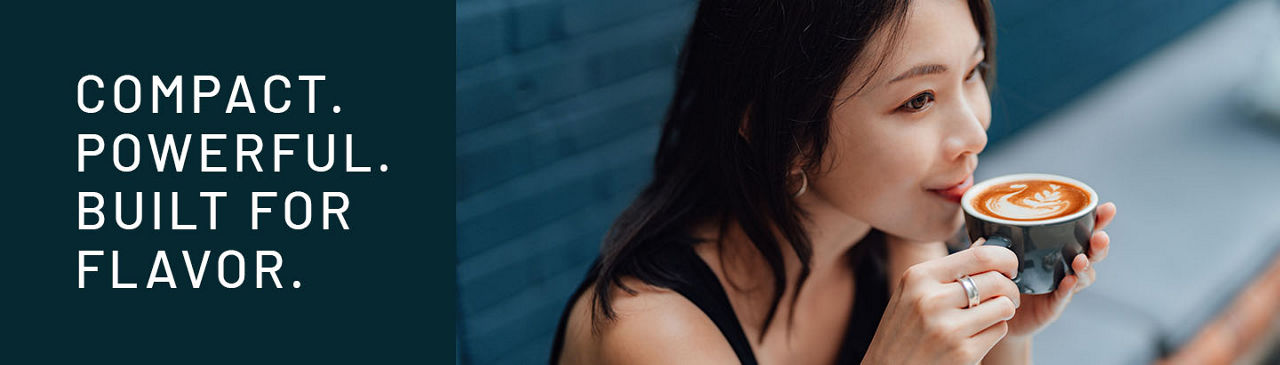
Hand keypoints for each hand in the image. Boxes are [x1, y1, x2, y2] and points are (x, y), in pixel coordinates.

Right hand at [863, 244, 1021, 363]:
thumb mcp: (912, 292)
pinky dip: (994, 332)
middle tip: (1007, 295)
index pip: (979, 256)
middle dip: (1011, 288)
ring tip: (990, 315)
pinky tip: (976, 336)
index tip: (1009, 266)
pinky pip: (999, 331)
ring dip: (1004, 310)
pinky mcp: (963, 353)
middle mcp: (932, 300)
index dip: (1005, 258)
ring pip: (1003, 306)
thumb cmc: (901, 331)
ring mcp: (948, 329)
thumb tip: (986, 245)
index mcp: (918, 277)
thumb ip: (946, 271)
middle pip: (997, 280)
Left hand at [1000, 202, 1116, 338]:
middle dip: (1099, 244)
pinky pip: (1064, 296)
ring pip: (1084, 275)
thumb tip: (984, 224)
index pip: (1083, 231)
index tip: (1108, 208)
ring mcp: (1063, 286)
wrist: (998, 313)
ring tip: (1080, 260)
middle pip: (1091, 253)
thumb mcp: (999, 255)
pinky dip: (1068, 288)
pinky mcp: (1054, 305)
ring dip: (1084, 267)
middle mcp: (1066, 265)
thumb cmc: (1003, 277)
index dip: (1098, 220)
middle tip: (1100, 237)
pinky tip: (1068, 281)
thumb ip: (996, 242)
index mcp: (1058, 248)